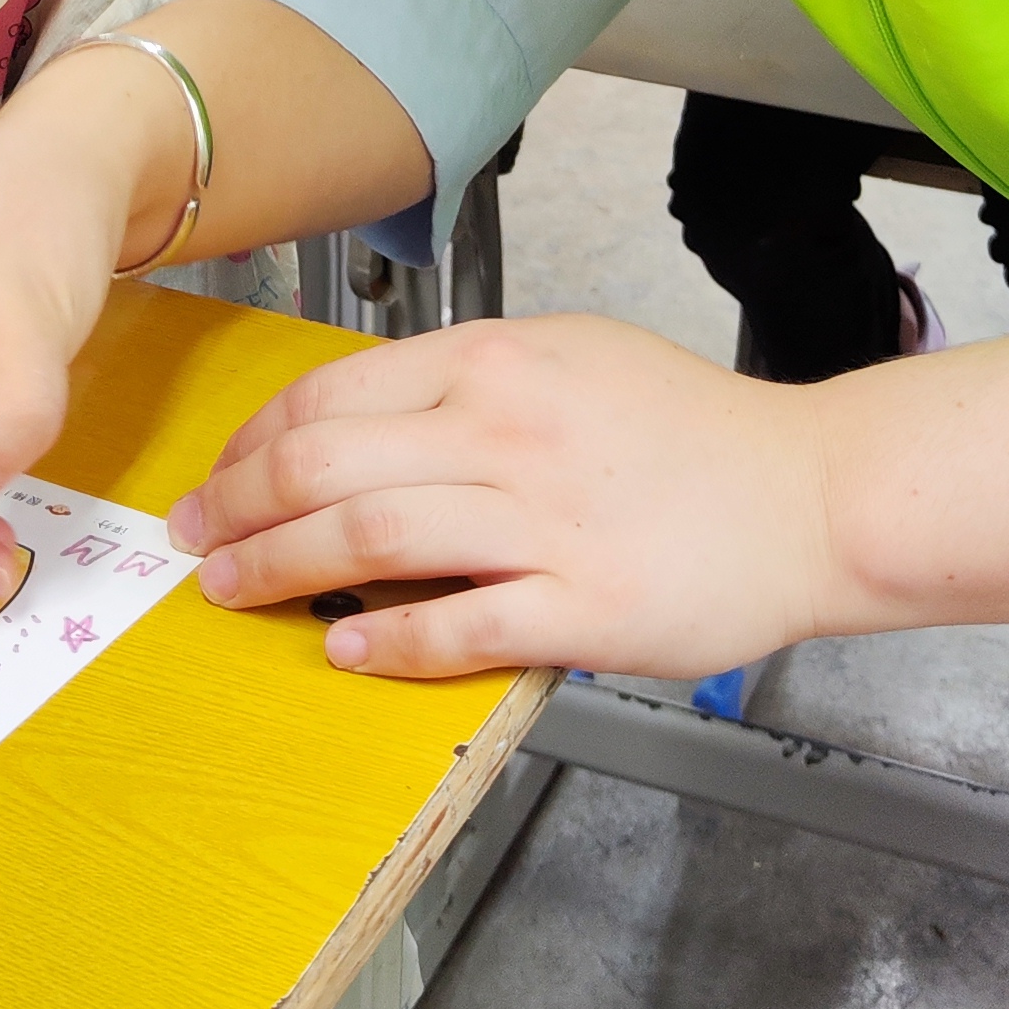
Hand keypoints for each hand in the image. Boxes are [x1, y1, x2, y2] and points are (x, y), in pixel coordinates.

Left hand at [166, 315, 851, 681]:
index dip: (251, 445)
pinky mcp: (582, 606)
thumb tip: (361, 426)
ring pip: (366, 542)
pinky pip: (454, 627)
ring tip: (237, 593)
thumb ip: (465, 385)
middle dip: (235, 510)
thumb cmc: (691, 431)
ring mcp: (542, 521)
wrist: (813, 492)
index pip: (328, 398)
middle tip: (195, 543)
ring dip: (279, 572)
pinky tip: (345, 650)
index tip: (219, 479)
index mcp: (494, 362)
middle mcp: (505, 431)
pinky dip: (385, 643)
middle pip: (323, 469)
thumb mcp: (568, 358)